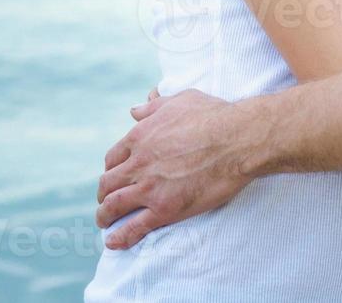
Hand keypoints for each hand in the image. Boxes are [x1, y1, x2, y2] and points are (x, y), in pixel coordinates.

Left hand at [94, 88, 259, 249]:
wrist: (237, 139)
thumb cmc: (214, 115)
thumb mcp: (179, 100)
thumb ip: (153, 107)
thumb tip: (135, 109)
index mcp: (140, 137)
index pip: (113, 157)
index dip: (111, 169)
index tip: (115, 176)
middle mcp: (139, 163)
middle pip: (108, 182)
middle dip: (104, 193)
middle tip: (106, 201)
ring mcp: (150, 187)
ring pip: (114, 205)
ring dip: (105, 215)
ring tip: (104, 222)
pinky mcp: (165, 208)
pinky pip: (135, 227)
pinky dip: (120, 236)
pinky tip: (113, 242)